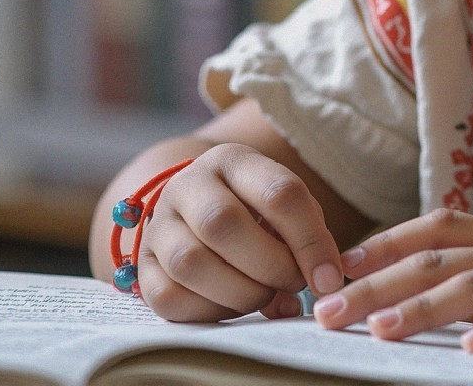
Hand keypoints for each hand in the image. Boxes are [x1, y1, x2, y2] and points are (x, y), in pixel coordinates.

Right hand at [136, 143, 345, 322]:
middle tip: (292, 284)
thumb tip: (321, 286)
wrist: (193, 212)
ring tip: (263, 295)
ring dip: (241, 292)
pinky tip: (230, 306)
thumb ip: (305, 239)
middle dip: (270, 265)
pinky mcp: (143, 267)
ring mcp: (159, 225)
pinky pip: (170, 298)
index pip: (278, 193)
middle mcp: (188, 185)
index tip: (329, 279)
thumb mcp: (282, 209)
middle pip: (224, 223)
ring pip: (192, 263)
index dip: (311, 241)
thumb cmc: (253, 213)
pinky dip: (210, 312)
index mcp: (232, 161)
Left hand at [312, 208, 472, 352]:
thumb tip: (451, 317)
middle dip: (375, 281)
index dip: (383, 243)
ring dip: (421, 306)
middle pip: (432, 256)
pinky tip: (472, 348)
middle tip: (325, 309)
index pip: (433, 230)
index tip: (335, 265)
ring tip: (379, 330)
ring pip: (470, 279)